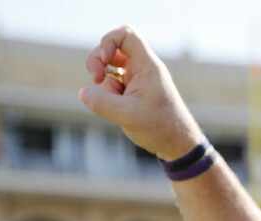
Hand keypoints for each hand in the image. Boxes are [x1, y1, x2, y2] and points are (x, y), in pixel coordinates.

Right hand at [79, 26, 203, 160]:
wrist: (177, 145)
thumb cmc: (159, 128)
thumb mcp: (127, 115)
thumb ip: (102, 102)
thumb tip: (83, 93)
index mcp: (147, 66)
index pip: (126, 35)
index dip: (108, 41)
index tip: (104, 62)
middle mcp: (143, 69)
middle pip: (113, 47)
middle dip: (98, 60)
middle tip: (96, 78)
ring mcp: (138, 80)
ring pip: (111, 68)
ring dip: (103, 81)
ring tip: (109, 99)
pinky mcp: (134, 93)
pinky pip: (114, 84)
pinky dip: (108, 93)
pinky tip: (116, 109)